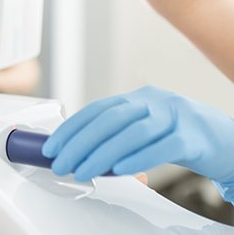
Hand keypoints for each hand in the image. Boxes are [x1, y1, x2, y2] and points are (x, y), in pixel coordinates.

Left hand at [40, 86, 233, 199]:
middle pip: (110, 119)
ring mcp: (175, 117)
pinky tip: (119, 171)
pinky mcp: (193, 138)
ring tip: (82, 170)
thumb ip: (120, 135)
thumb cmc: (183, 137)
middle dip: (80, 142)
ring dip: (102, 154)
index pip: (97, 109)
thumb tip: (82, 152)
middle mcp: (154, 101)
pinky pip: (162, 147)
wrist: (231, 142)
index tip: (52, 146)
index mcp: (138, 97)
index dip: (72, 128)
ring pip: (132, 133)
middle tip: (61, 163)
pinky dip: (138, 159)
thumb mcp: (148, 128)